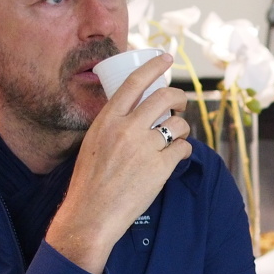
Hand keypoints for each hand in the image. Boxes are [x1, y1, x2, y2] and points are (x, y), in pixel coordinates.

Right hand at [46, 54, 190, 273]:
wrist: (91, 214)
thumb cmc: (89, 182)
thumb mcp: (93, 143)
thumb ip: (113, 126)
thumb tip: (135, 114)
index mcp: (107, 120)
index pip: (134, 82)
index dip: (154, 66)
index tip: (166, 58)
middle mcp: (127, 129)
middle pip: (164, 97)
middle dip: (179, 96)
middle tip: (181, 102)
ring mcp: (145, 147)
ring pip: (178, 124)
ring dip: (183, 128)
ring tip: (178, 136)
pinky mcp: (160, 167)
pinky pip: (183, 148)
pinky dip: (184, 150)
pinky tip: (176, 156)